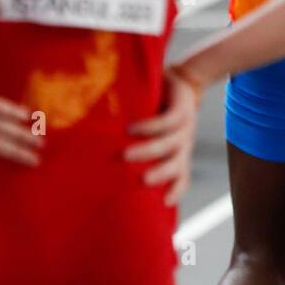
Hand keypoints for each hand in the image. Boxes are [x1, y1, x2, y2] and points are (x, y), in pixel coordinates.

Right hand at [126, 70, 199, 205]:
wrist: (181, 80)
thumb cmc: (159, 112)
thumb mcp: (152, 135)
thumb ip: (134, 148)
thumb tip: (100, 169)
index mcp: (178, 154)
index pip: (182, 177)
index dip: (176, 190)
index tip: (165, 203)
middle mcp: (183, 144)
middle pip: (177, 165)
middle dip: (161, 174)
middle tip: (142, 181)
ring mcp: (184, 126)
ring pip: (170, 144)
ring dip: (149, 151)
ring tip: (125, 155)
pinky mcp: (182, 108)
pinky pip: (168, 121)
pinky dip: (149, 127)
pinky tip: (132, 128)